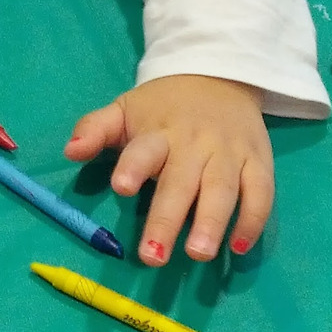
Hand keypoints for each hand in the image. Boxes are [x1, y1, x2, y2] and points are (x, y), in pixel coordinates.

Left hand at [63, 75, 272, 266]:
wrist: (218, 73)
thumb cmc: (160, 106)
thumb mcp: (123, 109)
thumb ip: (94, 129)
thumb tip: (69, 151)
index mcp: (158, 132)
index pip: (144, 149)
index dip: (133, 166)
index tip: (120, 187)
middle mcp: (195, 144)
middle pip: (181, 182)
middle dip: (167, 219)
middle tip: (154, 257)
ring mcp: (229, 153)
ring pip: (223, 189)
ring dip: (212, 223)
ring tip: (199, 255)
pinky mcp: (258, 161)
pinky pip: (261, 193)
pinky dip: (253, 220)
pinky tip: (239, 248)